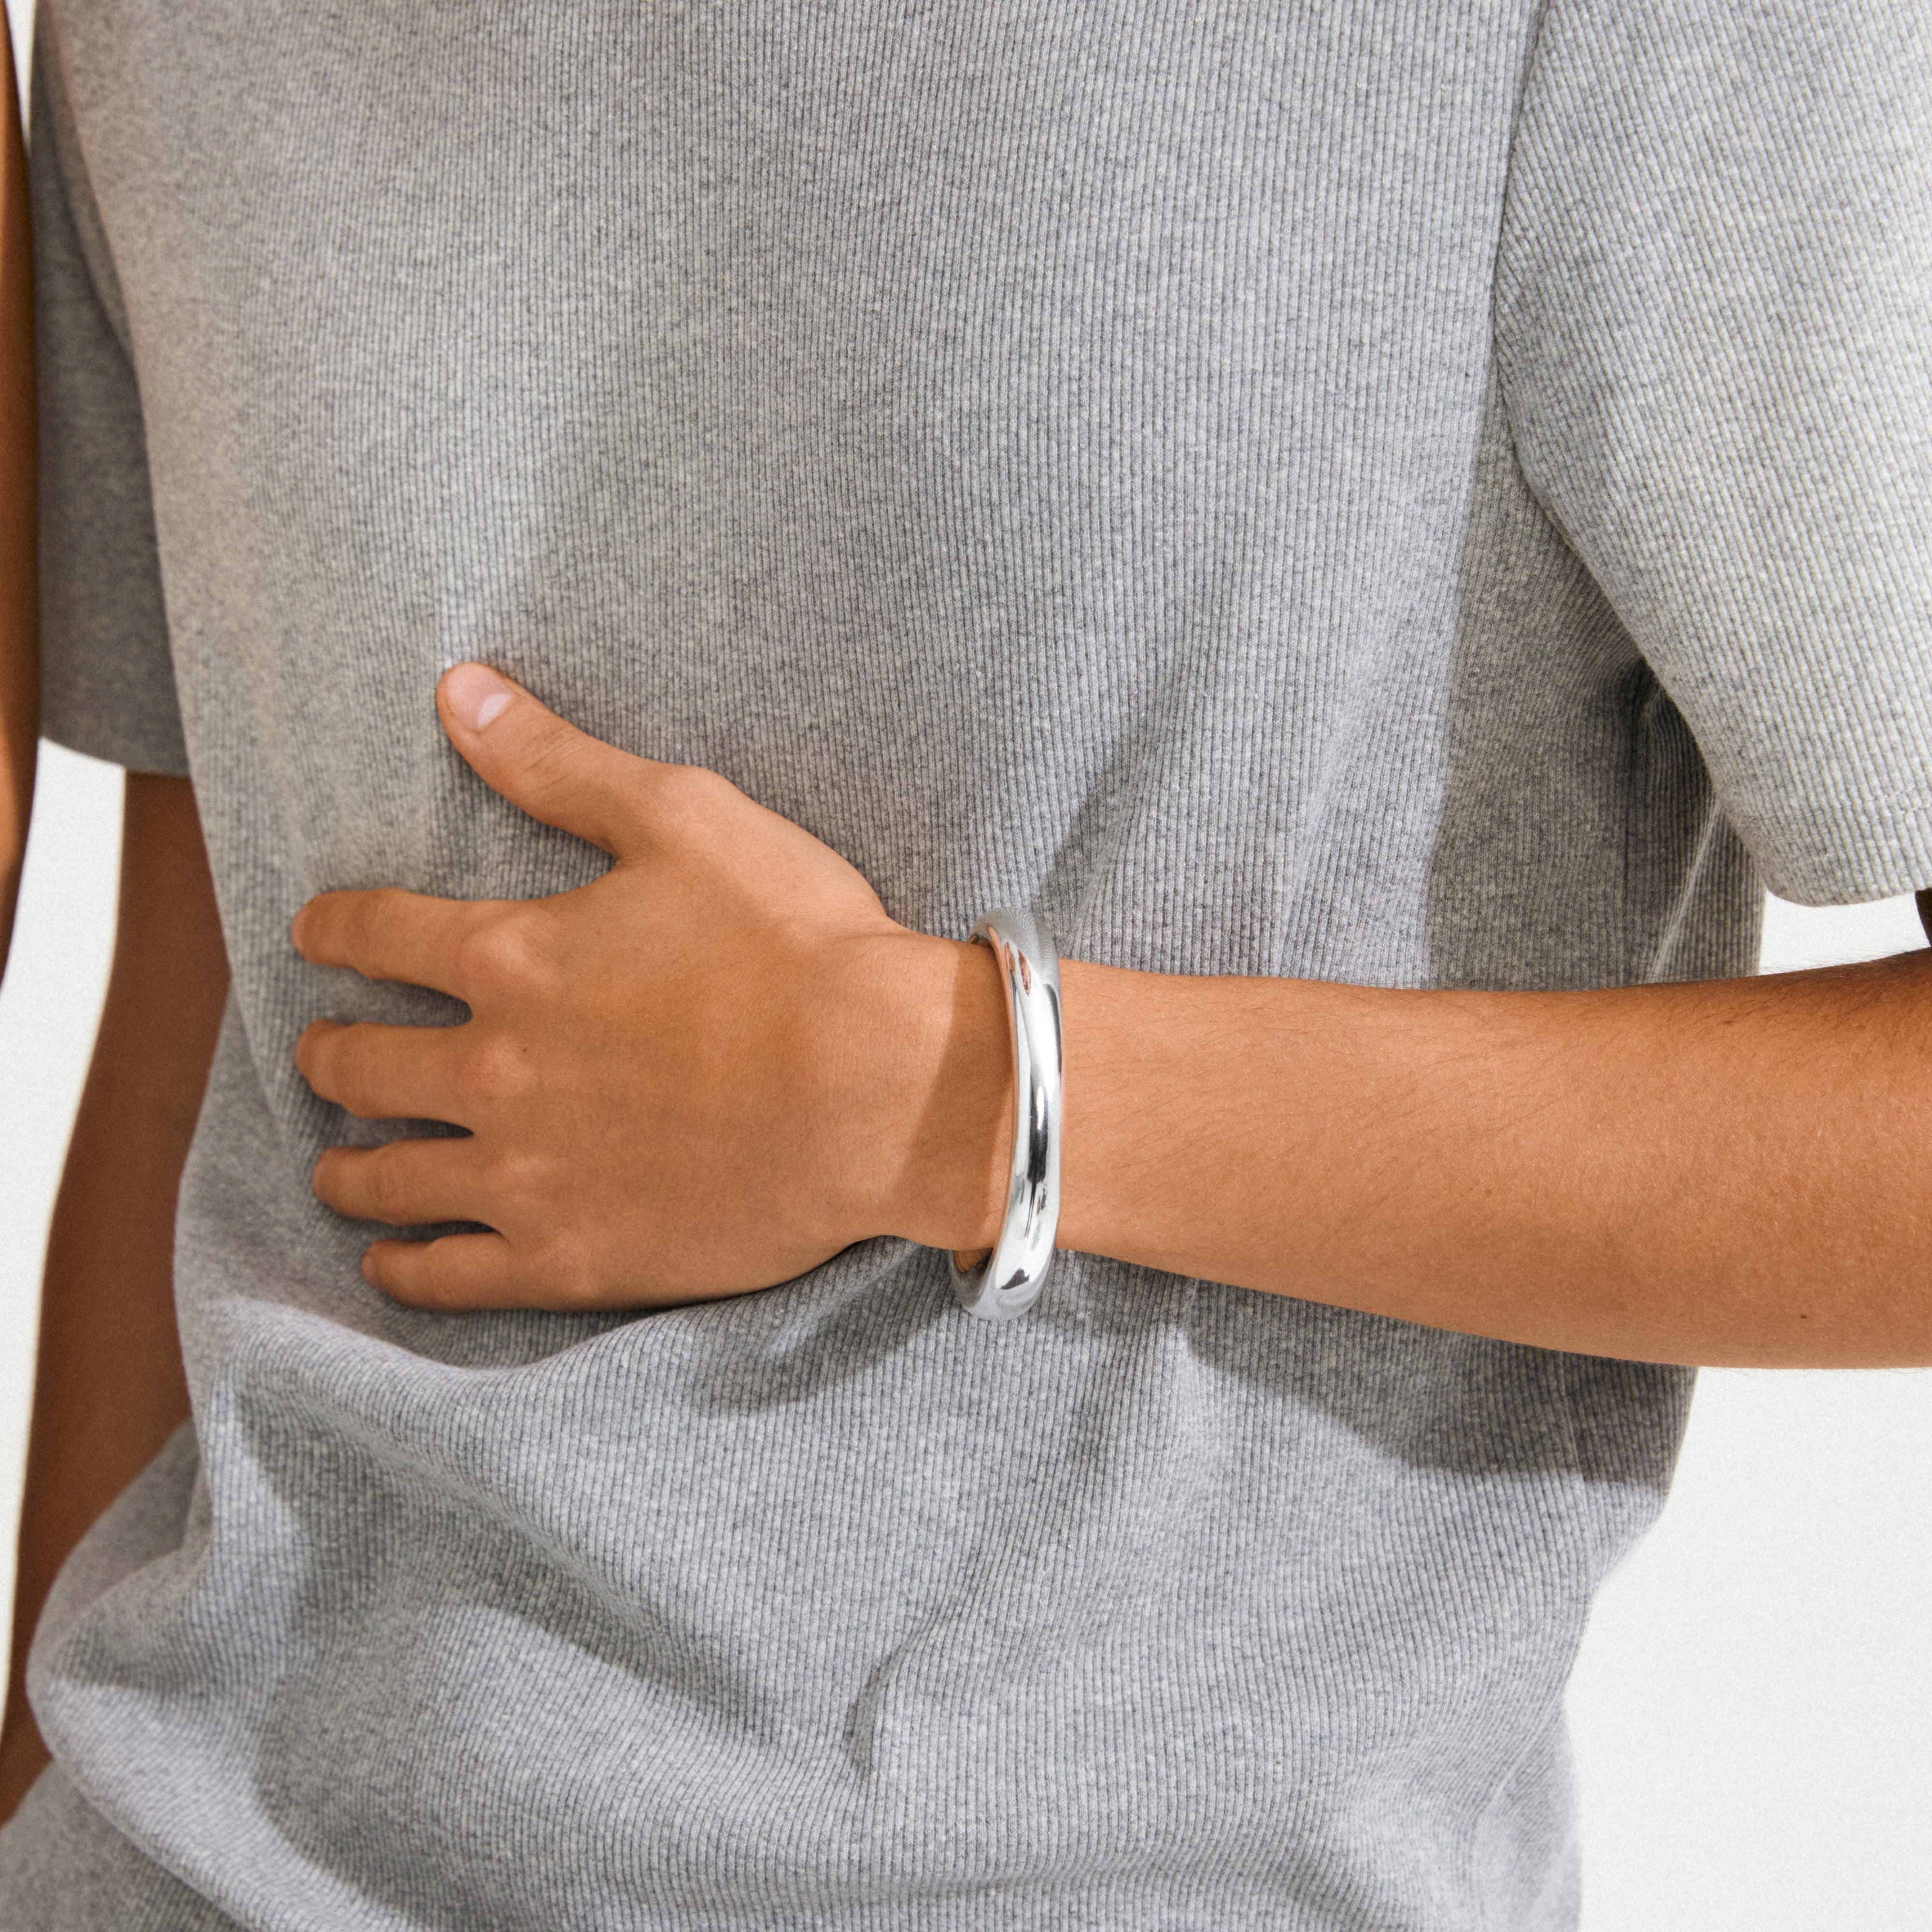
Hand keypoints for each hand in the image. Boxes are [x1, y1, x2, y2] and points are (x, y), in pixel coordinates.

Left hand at [292, 665, 1009, 1310]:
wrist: (886, 1087)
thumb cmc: (800, 945)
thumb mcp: (685, 819)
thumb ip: (559, 763)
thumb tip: (458, 691)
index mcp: (510, 958)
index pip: (372, 936)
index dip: (330, 930)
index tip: (313, 936)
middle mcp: (492, 1069)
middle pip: (357, 1065)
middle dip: (327, 1053)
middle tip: (324, 1055)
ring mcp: (524, 1173)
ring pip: (384, 1175)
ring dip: (345, 1166)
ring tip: (338, 1165)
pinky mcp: (570, 1258)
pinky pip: (448, 1277)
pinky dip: (405, 1267)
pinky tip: (391, 1260)